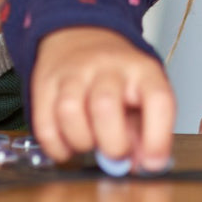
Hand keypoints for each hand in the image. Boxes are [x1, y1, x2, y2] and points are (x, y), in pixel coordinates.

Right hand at [30, 26, 174, 171]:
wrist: (81, 35)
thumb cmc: (118, 76)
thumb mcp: (142, 95)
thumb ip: (145, 132)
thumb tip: (141, 165)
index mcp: (142, 70)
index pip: (157, 99)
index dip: (158, 137)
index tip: (153, 163)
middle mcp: (107, 66)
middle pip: (105, 105)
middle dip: (112, 144)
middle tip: (116, 154)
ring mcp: (73, 72)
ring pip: (69, 111)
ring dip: (81, 142)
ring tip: (89, 144)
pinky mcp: (44, 83)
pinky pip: (44, 125)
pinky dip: (56, 147)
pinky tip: (68, 145)